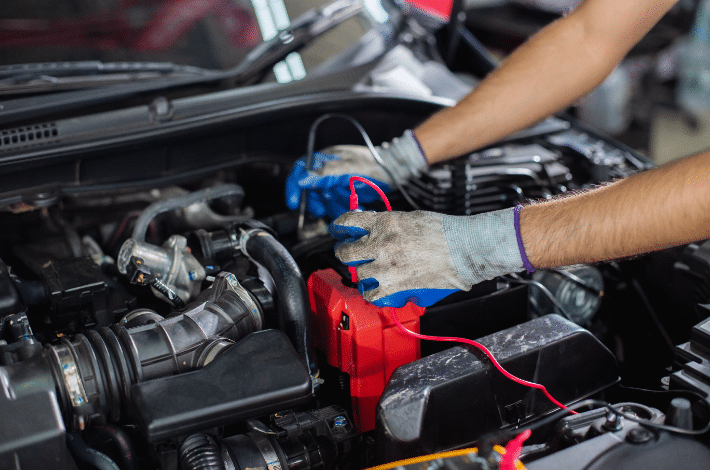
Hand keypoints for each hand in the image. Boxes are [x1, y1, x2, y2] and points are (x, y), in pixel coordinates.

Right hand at [285, 131, 426, 218]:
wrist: (394, 170)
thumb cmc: (374, 164)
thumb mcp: (349, 167)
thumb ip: (326, 172)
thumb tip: (304, 178)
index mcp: (326, 158)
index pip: (301, 169)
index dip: (294, 186)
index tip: (294, 202)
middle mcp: (328, 168)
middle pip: (310, 187)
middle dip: (313, 200)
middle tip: (319, 209)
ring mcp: (336, 179)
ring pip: (322, 197)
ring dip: (328, 204)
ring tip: (340, 205)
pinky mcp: (344, 189)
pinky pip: (334, 201)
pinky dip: (338, 206)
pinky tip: (347, 205)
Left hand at [330, 208, 527, 307]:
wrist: (464, 249)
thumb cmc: (446, 232)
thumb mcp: (411, 218)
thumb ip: (390, 225)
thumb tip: (377, 230)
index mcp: (385, 222)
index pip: (349, 222)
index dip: (340, 226)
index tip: (339, 229)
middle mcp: (380, 243)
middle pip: (346, 252)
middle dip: (345, 253)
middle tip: (348, 254)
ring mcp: (386, 266)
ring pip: (359, 274)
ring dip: (363, 274)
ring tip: (371, 273)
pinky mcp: (394, 285)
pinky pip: (372, 293)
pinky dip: (373, 292)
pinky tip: (377, 289)